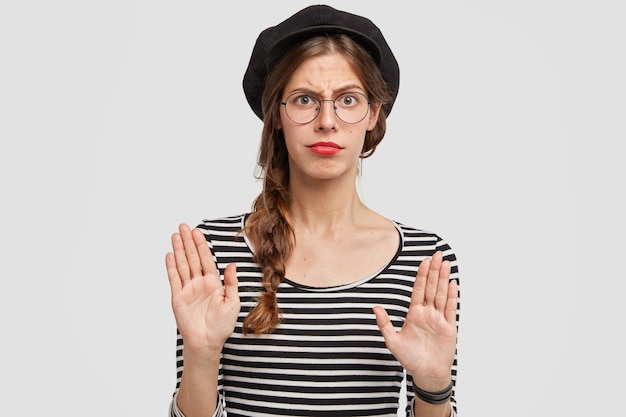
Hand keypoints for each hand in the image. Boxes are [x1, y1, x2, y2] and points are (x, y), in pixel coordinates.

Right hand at [165, 224, 239, 353]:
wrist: (208, 342)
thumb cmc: (222, 325)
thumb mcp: (233, 302)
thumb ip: (231, 283)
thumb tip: (231, 265)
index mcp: (213, 283)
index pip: (206, 259)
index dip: (202, 245)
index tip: (197, 232)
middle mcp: (199, 283)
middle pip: (193, 258)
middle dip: (188, 242)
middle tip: (183, 226)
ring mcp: (188, 290)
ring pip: (183, 265)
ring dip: (179, 250)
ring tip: (175, 236)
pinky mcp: (178, 298)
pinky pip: (174, 279)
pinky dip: (171, 267)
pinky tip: (170, 255)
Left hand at [374, 251, 457, 390]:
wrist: (426, 373)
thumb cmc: (409, 358)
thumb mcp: (392, 341)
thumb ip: (384, 323)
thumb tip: (375, 307)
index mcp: (414, 313)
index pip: (418, 290)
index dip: (421, 275)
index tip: (424, 261)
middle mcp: (427, 313)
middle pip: (431, 287)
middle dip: (434, 270)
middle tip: (438, 254)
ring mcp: (439, 319)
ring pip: (442, 294)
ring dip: (444, 278)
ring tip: (446, 263)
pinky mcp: (449, 327)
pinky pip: (451, 309)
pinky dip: (452, 296)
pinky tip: (452, 283)